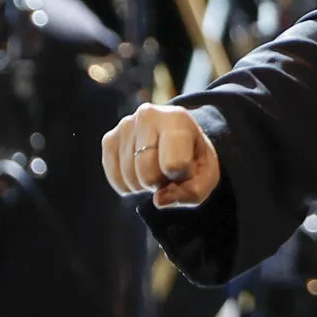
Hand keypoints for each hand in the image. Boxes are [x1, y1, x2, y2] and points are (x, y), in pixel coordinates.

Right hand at [101, 103, 220, 208]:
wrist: (177, 139)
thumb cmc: (193, 158)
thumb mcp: (206, 175)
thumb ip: (191, 192)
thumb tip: (158, 199)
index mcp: (177, 119)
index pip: (174, 164)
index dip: (181, 176)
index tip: (186, 167)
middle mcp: (148, 116)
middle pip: (148, 174)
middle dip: (160, 182)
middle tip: (168, 171)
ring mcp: (125, 126)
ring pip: (129, 177)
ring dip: (143, 185)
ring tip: (155, 168)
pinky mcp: (109, 139)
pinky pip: (115, 178)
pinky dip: (128, 184)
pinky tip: (140, 170)